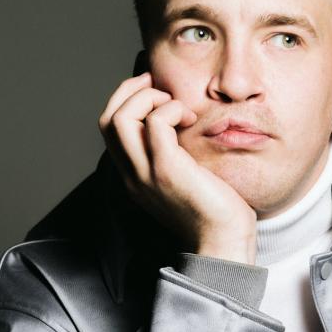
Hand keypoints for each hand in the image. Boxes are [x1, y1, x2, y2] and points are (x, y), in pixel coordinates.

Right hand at [98, 72, 257, 263]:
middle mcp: (132, 175)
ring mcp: (146, 173)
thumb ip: (173, 156)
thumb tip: (181, 126)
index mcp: (134, 177)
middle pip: (108, 119)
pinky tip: (190, 120)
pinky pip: (155, 124)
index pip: (109, 129)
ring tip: (175, 107)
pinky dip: (171, 110)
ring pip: (121, 118)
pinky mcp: (167, 171)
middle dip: (131, 91)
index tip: (153, 90)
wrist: (223, 244)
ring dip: (148, 99)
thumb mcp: (184, 179)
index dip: (125, 100)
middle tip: (161, 88)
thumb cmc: (215, 212)